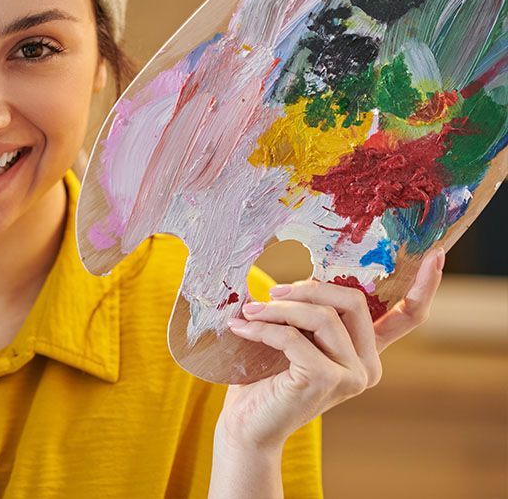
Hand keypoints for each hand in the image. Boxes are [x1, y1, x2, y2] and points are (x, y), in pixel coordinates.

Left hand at [217, 247, 444, 451]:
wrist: (247, 424)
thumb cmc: (265, 378)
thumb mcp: (295, 336)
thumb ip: (308, 311)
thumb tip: (293, 265)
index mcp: (366, 352)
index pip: (407, 317)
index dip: (424, 286)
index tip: (435, 254)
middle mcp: (367, 366)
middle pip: (352, 301)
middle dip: (307, 288)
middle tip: (268, 290)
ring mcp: (351, 376)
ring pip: (320, 317)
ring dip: (278, 309)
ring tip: (249, 311)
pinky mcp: (325, 380)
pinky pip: (293, 337)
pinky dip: (263, 328)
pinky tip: (242, 328)